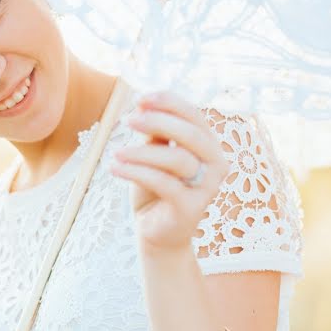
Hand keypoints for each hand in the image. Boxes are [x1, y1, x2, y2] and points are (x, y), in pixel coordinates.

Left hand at [110, 90, 230, 252]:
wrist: (156, 232)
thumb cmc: (155, 189)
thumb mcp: (153, 155)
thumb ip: (154, 132)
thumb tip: (142, 104)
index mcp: (208, 145)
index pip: (194, 115)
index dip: (169, 102)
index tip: (140, 98)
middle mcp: (216, 164)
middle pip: (190, 134)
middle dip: (158, 121)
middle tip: (128, 120)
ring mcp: (207, 187)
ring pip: (176, 159)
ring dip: (142, 151)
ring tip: (117, 153)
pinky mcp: (192, 208)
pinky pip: (163, 182)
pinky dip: (136, 172)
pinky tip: (114, 168)